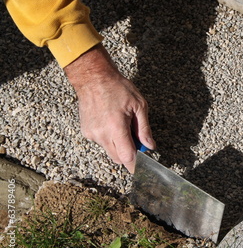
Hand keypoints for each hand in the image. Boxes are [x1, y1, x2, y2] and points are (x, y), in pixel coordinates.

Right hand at [64, 44, 155, 172]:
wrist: (93, 78)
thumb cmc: (118, 88)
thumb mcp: (139, 105)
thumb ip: (144, 129)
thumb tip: (150, 146)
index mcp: (116, 128)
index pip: (127, 157)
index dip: (136, 165)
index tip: (144, 169)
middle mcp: (101, 134)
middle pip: (118, 158)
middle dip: (129, 155)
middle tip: (137, 140)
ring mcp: (92, 134)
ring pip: (109, 151)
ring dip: (119, 146)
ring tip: (123, 125)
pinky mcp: (86, 132)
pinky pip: (101, 142)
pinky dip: (109, 138)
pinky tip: (111, 122)